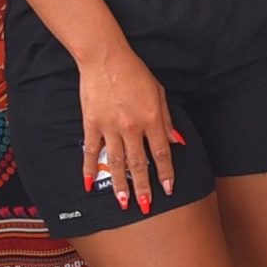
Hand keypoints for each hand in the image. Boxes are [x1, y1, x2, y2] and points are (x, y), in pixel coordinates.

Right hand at [76, 46, 176, 216]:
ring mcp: (109, 127)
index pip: (161, 153)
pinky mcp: (91, 124)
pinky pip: (90, 151)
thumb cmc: (136, 74)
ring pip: (116, 162)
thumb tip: (178, 143)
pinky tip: (89, 185)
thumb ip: (168, 121)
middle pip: (139, 163)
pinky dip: (89, 169)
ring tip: (123, 202)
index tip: (169, 189)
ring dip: (120, 184)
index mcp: (152, 119)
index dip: (166, 173)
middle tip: (145, 206)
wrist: (105, 59)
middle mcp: (132, 127)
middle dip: (143, 187)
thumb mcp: (159, 94)